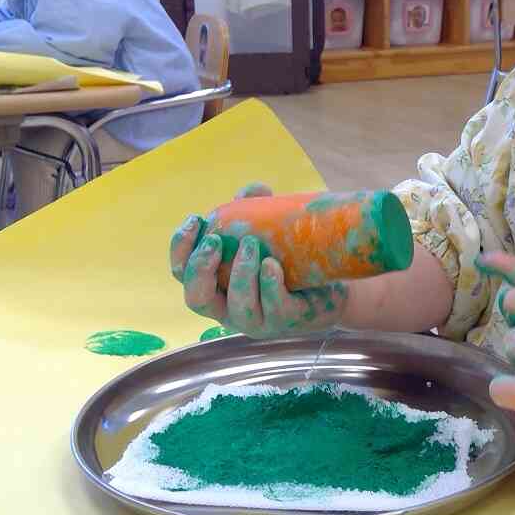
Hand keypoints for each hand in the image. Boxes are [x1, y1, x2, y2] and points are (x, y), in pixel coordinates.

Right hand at [170, 183, 347, 336]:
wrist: (334, 283)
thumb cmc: (291, 257)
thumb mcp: (269, 229)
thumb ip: (254, 208)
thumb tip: (247, 192)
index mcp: (215, 285)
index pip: (181, 272)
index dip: (180, 247)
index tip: (196, 219)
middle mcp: (228, 307)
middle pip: (195, 297)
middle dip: (200, 268)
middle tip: (215, 240)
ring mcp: (256, 320)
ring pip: (236, 306)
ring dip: (240, 273)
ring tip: (252, 245)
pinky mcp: (284, 322)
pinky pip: (272, 309)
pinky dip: (269, 285)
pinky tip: (272, 265)